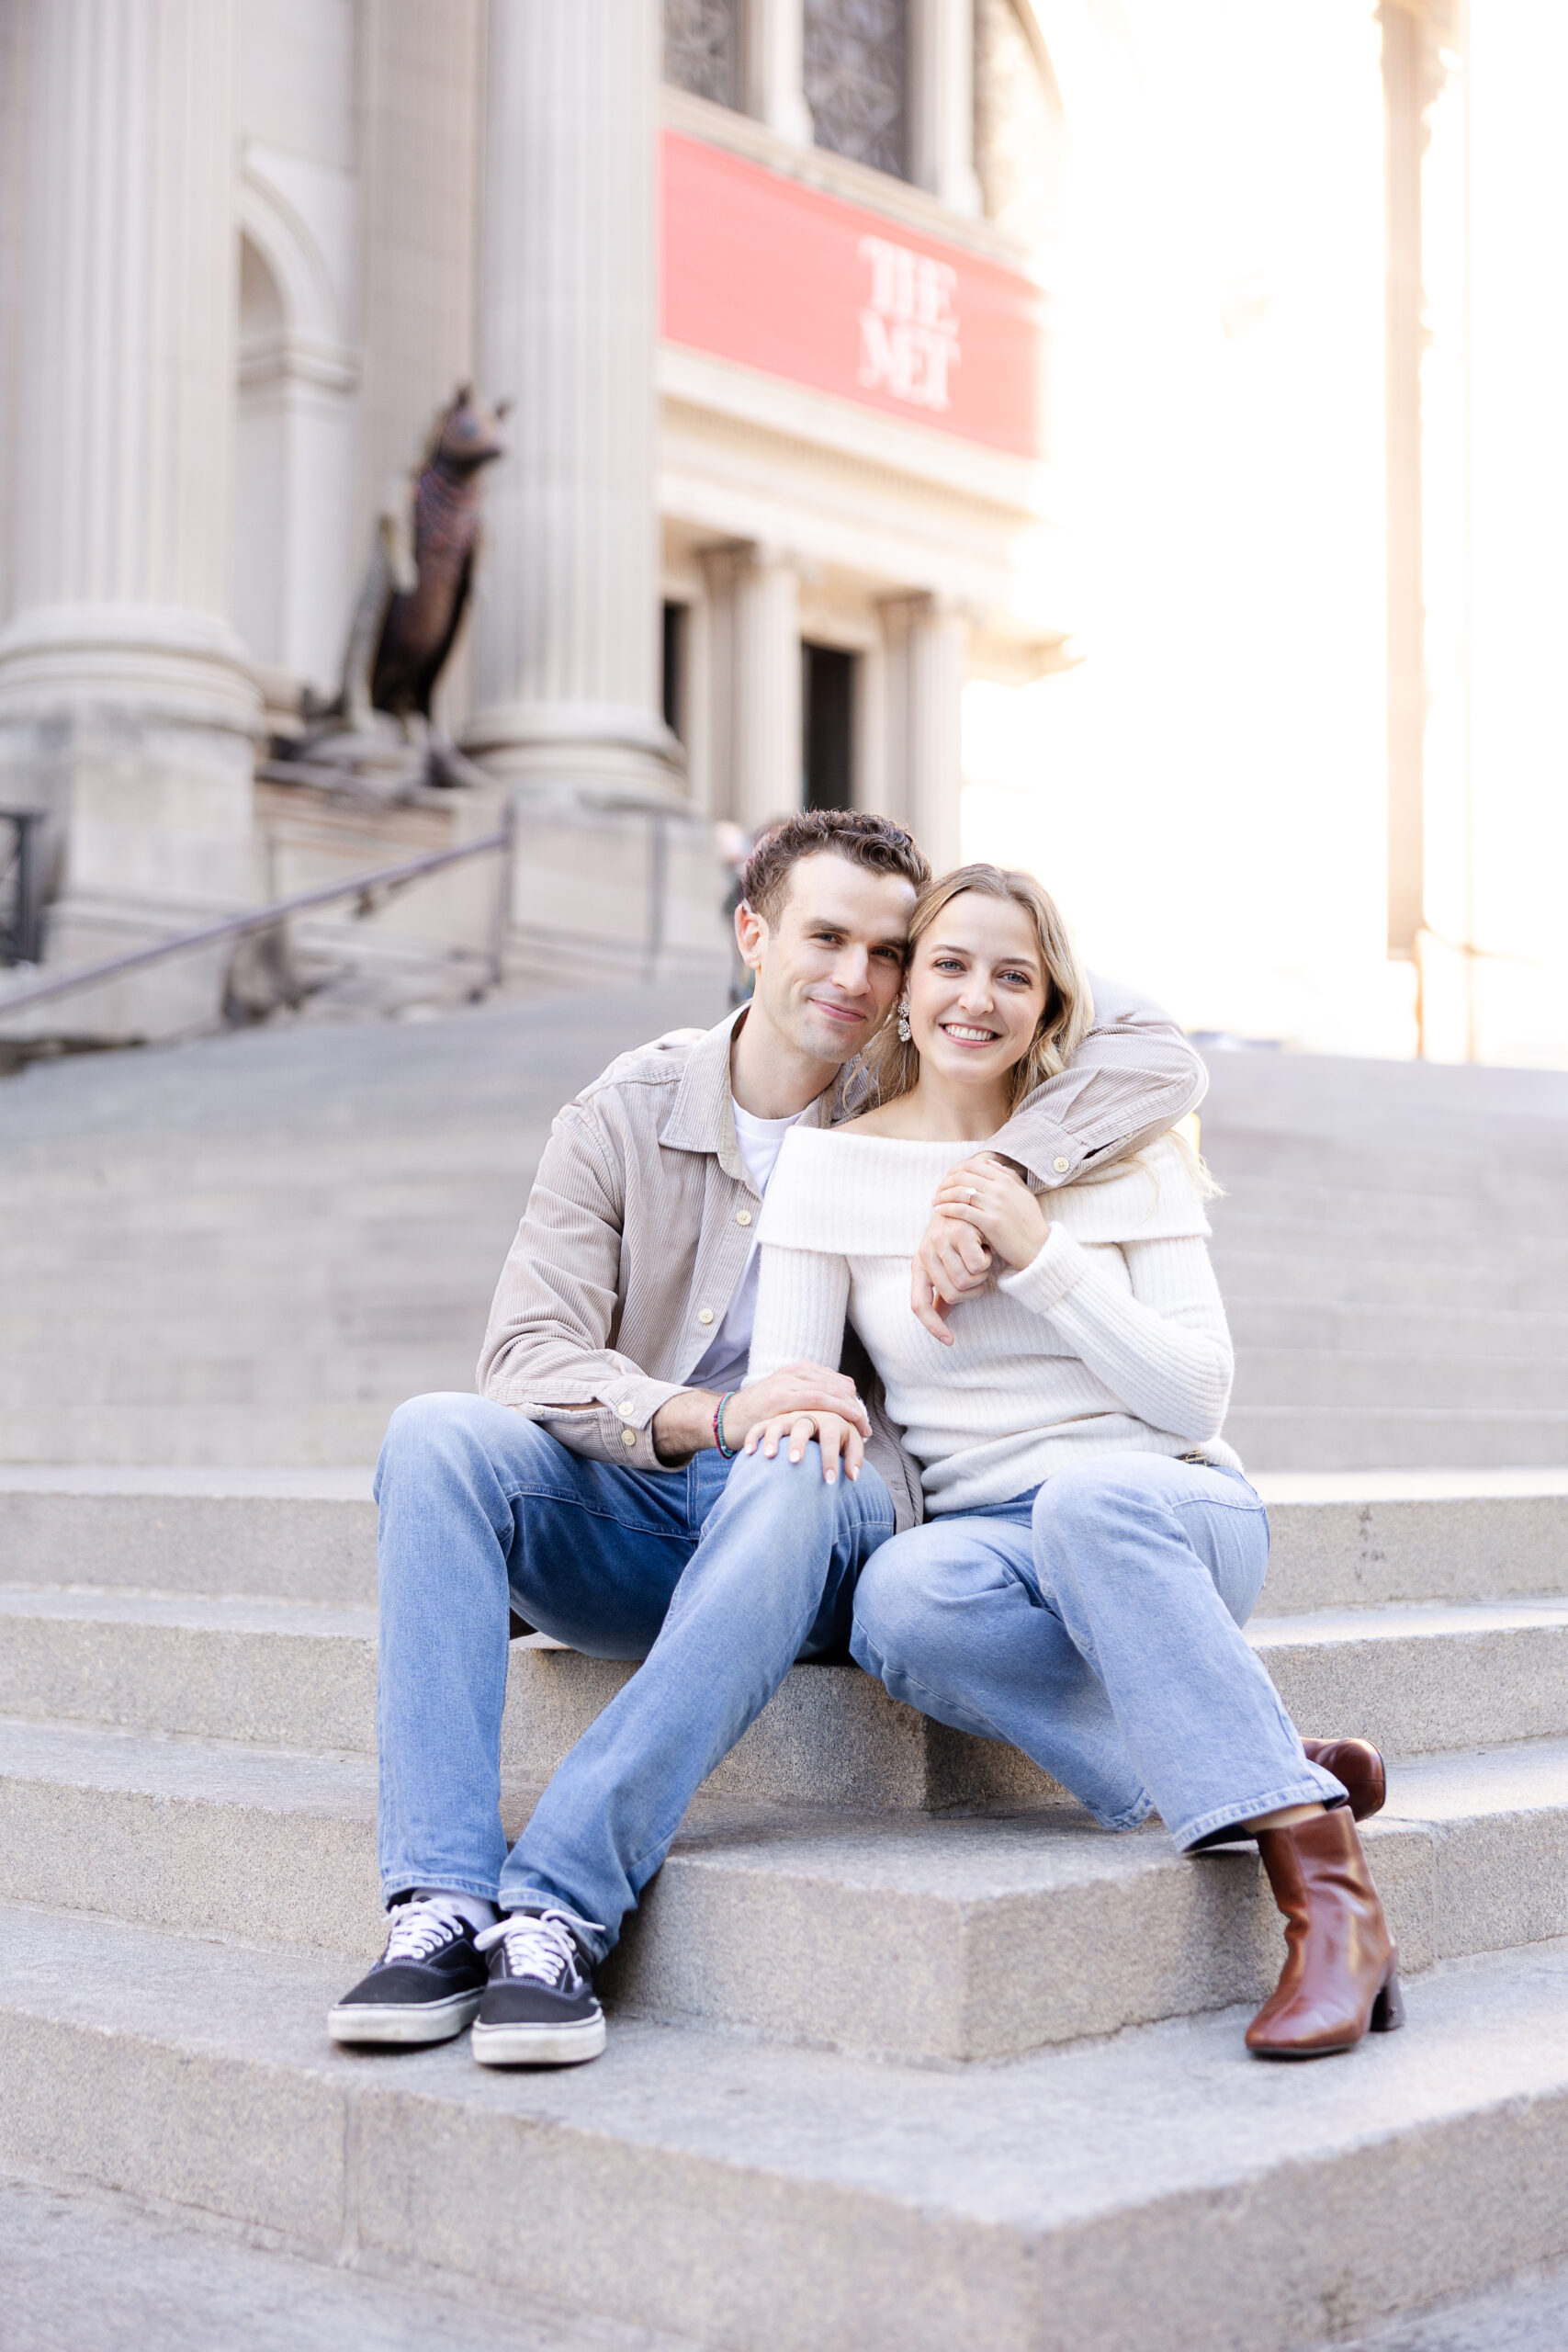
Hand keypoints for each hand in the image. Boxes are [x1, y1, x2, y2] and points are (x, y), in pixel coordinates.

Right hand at [652, 1361, 869, 1465]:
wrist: (725, 1419)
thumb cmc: (758, 1416)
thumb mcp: (786, 1402)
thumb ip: (807, 1399)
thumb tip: (836, 1406)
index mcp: (799, 1370)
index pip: (838, 1382)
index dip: (852, 1402)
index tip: (862, 1422)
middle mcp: (796, 1371)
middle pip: (839, 1386)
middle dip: (856, 1410)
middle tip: (867, 1431)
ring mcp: (789, 1381)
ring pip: (833, 1392)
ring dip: (852, 1413)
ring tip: (863, 1434)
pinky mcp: (782, 1396)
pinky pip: (819, 1400)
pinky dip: (838, 1412)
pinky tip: (848, 1427)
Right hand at [741, 1409, 863, 1483]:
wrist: (821, 1414)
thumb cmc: (837, 1433)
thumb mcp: (850, 1442)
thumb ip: (854, 1457)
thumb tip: (852, 1476)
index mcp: (830, 1418)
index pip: (830, 1437)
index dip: (831, 1458)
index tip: (829, 1481)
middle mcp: (807, 1415)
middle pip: (802, 1426)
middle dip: (798, 1443)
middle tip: (795, 1462)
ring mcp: (788, 1417)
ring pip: (777, 1424)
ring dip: (772, 1439)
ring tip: (769, 1457)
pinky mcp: (773, 1421)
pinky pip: (760, 1427)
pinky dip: (753, 1438)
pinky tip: (749, 1453)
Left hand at [911, 1209, 992, 1345]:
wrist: (969, 1198)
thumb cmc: (961, 1236)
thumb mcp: (948, 1264)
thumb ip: (943, 1292)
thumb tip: (939, 1321)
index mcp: (920, 1265)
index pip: (918, 1304)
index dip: (933, 1326)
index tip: (949, 1341)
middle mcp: (925, 1253)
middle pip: (952, 1296)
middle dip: (972, 1291)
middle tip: (979, 1274)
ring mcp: (940, 1242)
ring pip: (966, 1282)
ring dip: (981, 1275)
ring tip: (981, 1256)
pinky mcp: (958, 1232)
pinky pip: (977, 1266)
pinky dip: (986, 1261)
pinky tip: (985, 1245)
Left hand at [930, 1153, 1048, 1274]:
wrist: (1038, 1248)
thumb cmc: (1030, 1223)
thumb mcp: (1023, 1194)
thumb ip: (1008, 1176)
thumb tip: (989, 1162)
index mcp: (1007, 1180)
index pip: (973, 1165)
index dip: (955, 1171)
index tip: (947, 1180)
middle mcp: (1000, 1189)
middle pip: (963, 1176)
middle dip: (945, 1182)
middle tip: (938, 1192)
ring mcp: (995, 1205)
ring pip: (959, 1192)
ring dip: (942, 1195)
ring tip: (935, 1202)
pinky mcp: (990, 1222)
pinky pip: (961, 1210)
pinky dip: (947, 1208)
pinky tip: (939, 1211)